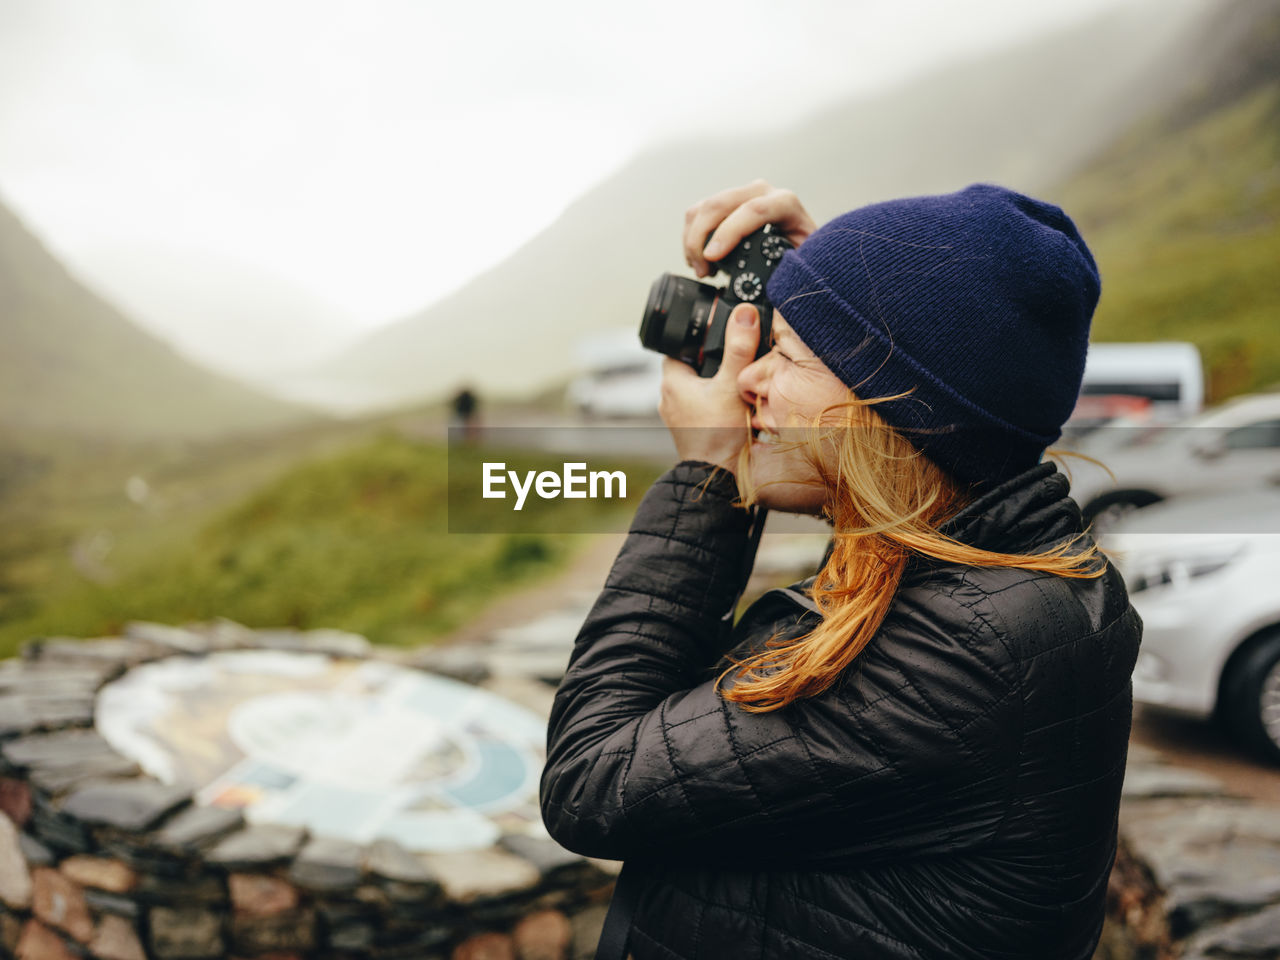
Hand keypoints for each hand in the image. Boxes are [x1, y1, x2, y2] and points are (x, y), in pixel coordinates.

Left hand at [659, 304, 759, 471]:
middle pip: (691, 367)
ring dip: (714, 384)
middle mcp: (669, 398)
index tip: (716, 334)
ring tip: (736, 383)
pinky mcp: (690, 431)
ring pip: (697, 389)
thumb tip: (744, 314)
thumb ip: (739, 349)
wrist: (718, 478)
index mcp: (672, 381)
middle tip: (734, 358)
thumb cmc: (718, 435)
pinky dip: (716, 404)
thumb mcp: (732, 384)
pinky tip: (734, 407)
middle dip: (711, 361)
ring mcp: (679, 418)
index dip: (698, 338)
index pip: (679, 346)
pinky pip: (702, 409)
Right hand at [683, 180, 817, 278]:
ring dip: (693, 240)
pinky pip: (698, 212)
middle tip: (701, 270)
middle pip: (720, 204)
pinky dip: (691, 237)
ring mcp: (743, 196)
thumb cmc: (805, 261)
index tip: (712, 258)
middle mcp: (763, 193)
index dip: (727, 233)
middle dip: (701, 239)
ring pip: (704, 207)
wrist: (805, 249)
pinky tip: (700, 259)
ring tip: (702, 269)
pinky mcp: (727, 204)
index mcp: (785, 204)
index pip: (753, 210)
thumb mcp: (801, 268)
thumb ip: (783, 275)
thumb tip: (757, 300)